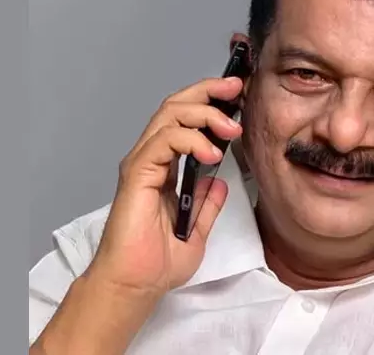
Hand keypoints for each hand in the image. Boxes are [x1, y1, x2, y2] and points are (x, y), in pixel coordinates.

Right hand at [85, 76, 243, 297]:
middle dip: (208, 92)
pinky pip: (163, 141)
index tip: (237, 94)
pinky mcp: (137, 174)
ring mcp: (142, 163)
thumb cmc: (156, 262)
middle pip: (176, 106)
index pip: (185, 119)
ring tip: (230, 129)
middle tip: (235, 89)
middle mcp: (151, 158)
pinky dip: (191, 139)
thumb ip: (207, 203)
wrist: (137, 284)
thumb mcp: (197, 229)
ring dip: (205, 114)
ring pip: (170, 115)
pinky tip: (212, 153)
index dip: (209, 101)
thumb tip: (219, 182)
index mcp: (165, 167)